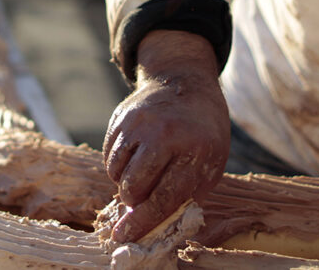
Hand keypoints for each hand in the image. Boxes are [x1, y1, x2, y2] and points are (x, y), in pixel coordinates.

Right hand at [103, 30, 228, 241]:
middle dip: (134, 200)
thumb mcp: (210, 163)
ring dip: (124, 182)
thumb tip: (154, 225)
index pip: (164, 197)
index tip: (127, 235)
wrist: (185, 83)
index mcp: (194, 151)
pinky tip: (133, 157)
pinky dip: (117, 165)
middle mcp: (165, 135)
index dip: (144, 221)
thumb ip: (186, 195)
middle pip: (134, 186)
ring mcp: (140, 123)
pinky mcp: (122, 116)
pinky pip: (108, 155)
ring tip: (140, 173)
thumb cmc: (201, 133)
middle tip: (141, 195)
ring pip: (116, 172)